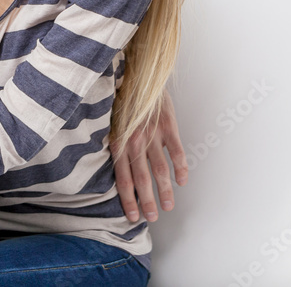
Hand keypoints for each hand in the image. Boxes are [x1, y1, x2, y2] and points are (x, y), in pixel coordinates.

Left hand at [111, 89, 187, 222]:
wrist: (135, 73)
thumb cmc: (119, 98)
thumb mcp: (108, 122)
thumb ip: (114, 144)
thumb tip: (114, 168)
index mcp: (118, 142)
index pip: (123, 179)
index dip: (128, 200)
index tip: (133, 216)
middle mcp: (134, 142)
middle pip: (142, 179)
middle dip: (147, 201)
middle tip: (152, 218)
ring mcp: (152, 135)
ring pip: (160, 170)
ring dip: (165, 190)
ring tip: (168, 206)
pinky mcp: (168, 126)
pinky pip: (176, 152)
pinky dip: (180, 168)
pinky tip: (182, 181)